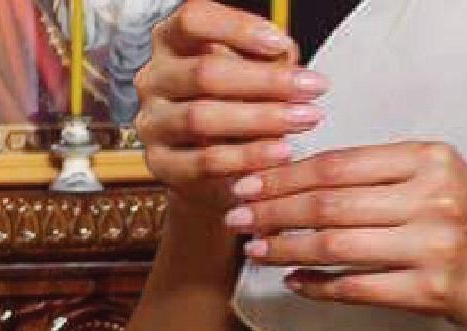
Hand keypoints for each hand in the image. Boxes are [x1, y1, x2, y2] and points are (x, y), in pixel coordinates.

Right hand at [134, 0, 328, 210]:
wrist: (217, 174)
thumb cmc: (238, 114)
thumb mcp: (255, 79)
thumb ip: (268, 61)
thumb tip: (283, 51)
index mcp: (172, 44)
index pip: (193, 19)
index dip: (238, 28)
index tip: (281, 44)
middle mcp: (154, 79)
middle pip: (204, 72)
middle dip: (266, 80)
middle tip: (312, 88)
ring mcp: (153, 123)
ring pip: (202, 117)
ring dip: (262, 118)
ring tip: (305, 119)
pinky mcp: (161, 164)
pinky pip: (206, 161)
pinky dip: (249, 157)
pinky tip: (282, 152)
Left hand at [226, 142, 466, 330]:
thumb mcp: (447, 179)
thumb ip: (389, 175)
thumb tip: (306, 181)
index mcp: (431, 159)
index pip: (339, 163)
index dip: (285, 173)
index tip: (248, 182)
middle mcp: (433, 198)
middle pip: (329, 202)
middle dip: (272, 209)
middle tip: (236, 216)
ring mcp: (435, 246)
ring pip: (336, 245)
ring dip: (285, 247)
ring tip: (255, 249)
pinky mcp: (435, 292)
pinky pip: (358, 288)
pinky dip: (318, 285)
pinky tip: (294, 281)